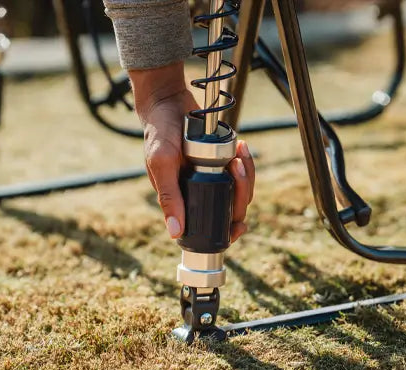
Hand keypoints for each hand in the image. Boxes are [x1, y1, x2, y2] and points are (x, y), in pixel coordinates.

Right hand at [133, 63, 255, 242]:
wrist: (168, 101)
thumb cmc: (159, 132)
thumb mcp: (161, 165)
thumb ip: (169, 197)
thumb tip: (176, 233)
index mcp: (182, 199)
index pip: (209, 225)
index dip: (227, 230)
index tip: (239, 227)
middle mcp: (199, 190)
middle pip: (232, 207)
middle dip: (241, 192)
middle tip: (235, 167)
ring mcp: (211, 176)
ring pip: (241, 189)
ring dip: (246, 174)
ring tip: (239, 153)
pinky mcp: (221, 161)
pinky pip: (243, 170)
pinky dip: (246, 162)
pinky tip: (241, 147)